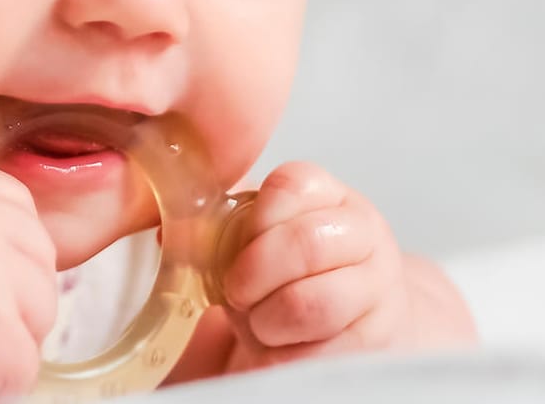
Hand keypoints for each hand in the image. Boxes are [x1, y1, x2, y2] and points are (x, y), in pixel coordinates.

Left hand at [216, 161, 409, 371]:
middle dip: (255, 275)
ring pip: (312, 303)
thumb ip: (219, 224)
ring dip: (269, 320)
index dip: (252, 223)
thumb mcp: (262, 238)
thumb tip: (167, 233)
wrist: (358, 319)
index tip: (232, 248)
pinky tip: (277, 348)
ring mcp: (378, 287)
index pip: (289, 187)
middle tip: (237, 293)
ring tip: (259, 324)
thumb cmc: (295, 274)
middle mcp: (363, 233)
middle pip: (304, 244)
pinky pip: (319, 355)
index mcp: (328, 195)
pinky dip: (284, 356)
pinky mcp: (376, 342)